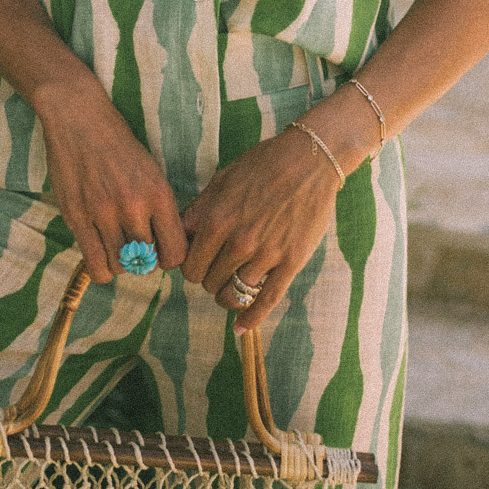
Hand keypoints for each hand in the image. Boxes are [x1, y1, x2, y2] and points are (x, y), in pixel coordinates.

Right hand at [34, 74, 188, 285]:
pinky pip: (95, 265)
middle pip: (147, 264)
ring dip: (120, 262)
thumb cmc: (118, 144)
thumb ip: (159, 208)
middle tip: (135, 247)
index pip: (176, 253)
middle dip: (143, 261)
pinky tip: (100, 253)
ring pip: (120, 267)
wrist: (79, 118)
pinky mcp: (78, 218)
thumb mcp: (151, 171)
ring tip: (115, 246)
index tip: (160, 251)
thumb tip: (166, 246)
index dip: (169, 259)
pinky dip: (100, 268)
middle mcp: (134, 207)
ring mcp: (104, 213)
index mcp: (159, 194)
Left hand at [180, 128, 340, 333]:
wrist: (309, 160)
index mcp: (217, 220)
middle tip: (217, 270)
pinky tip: (241, 328)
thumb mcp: (222, 180)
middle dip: (209, 279)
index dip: (192, 268)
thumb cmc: (263, 165)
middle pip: (210, 283)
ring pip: (234, 295)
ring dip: (227, 295)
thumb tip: (180, 235)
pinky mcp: (291, 262)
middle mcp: (239, 241)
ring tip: (230, 286)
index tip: (199, 264)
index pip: (190, 267)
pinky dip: (251, 319)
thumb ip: (199, 210)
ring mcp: (267, 254)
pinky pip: (267, 301)